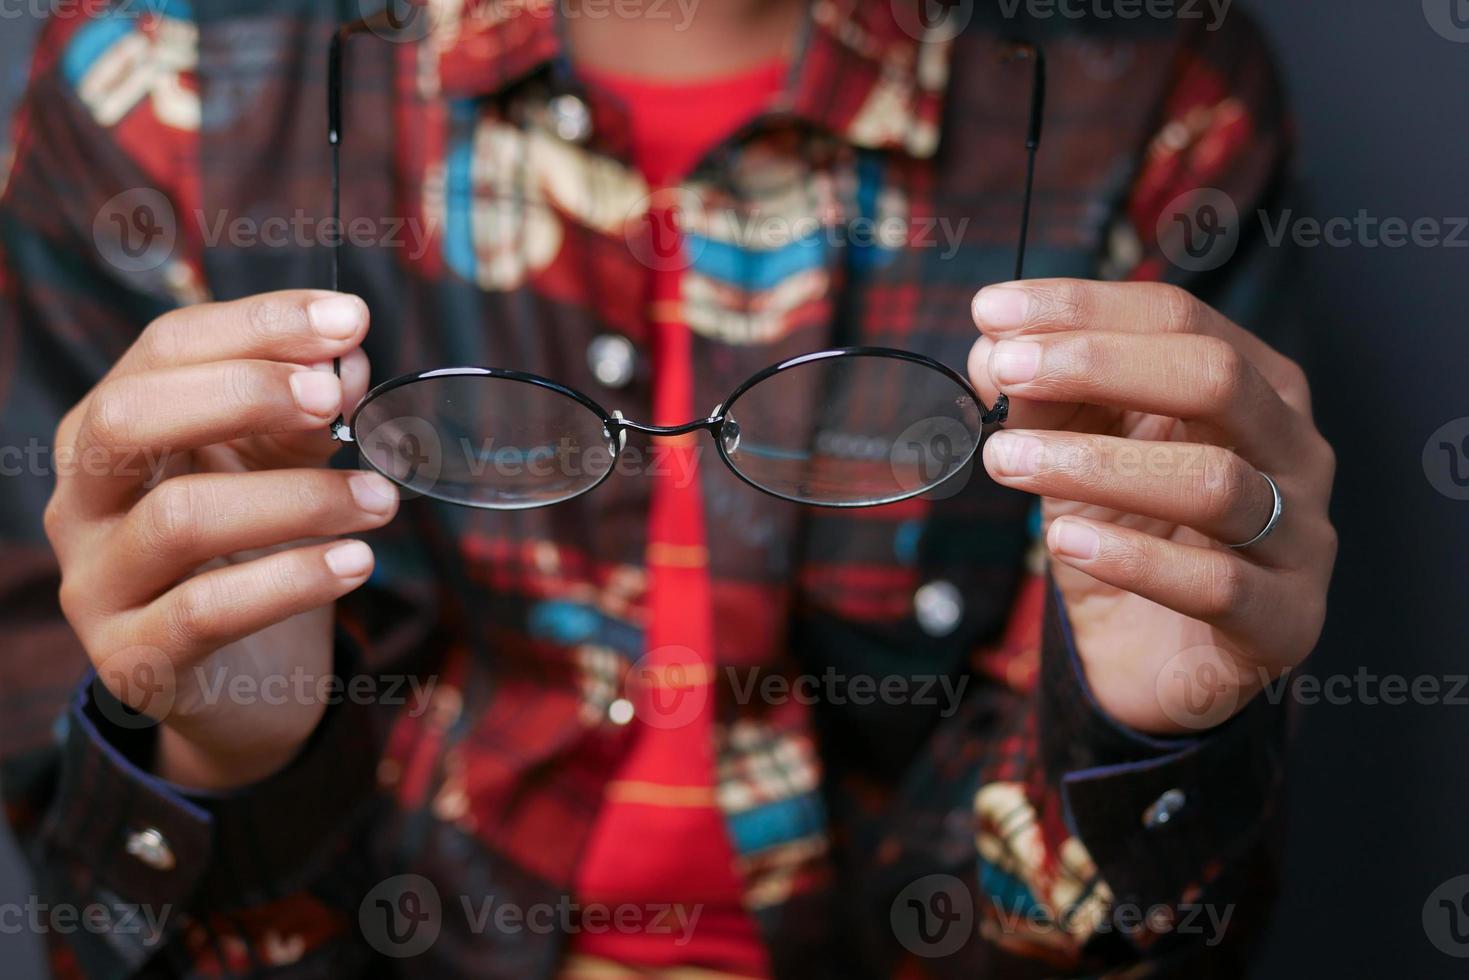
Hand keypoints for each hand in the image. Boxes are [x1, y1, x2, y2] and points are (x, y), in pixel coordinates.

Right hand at [44, 291, 395, 787]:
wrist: (246, 681)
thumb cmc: (258, 551)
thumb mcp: (281, 467)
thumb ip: (308, 413)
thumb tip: (345, 360)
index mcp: (109, 430)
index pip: (164, 350)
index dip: (257, 324)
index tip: (349, 319)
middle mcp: (81, 498)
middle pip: (129, 417)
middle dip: (242, 393)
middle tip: (336, 400)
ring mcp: (96, 582)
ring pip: (179, 518)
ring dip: (298, 498)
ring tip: (379, 499)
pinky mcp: (131, 659)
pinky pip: (206, 611)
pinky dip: (292, 579)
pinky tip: (357, 562)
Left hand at [968, 279, 1335, 734]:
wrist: (1153, 656)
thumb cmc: (1127, 533)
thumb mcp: (1073, 453)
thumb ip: (1040, 398)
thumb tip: (990, 348)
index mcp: (1254, 385)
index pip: (1178, 317)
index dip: (1082, 307)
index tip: (990, 313)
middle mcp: (1294, 448)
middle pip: (1215, 377)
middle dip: (1098, 364)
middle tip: (1005, 372)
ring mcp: (1302, 535)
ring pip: (1216, 479)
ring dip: (1096, 463)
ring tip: (1005, 461)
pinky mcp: (1286, 621)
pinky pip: (1218, 583)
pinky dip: (1134, 558)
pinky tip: (1065, 540)